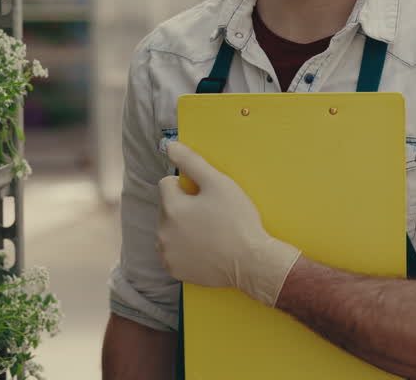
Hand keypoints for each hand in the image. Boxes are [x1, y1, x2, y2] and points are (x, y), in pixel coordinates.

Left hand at [157, 142, 300, 307]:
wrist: (252, 263)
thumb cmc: (238, 221)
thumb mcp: (218, 183)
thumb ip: (191, 162)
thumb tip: (169, 146)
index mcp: (171, 207)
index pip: (167, 184)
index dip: (188, 186)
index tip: (206, 197)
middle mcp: (162, 232)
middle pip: (167, 208)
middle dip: (183, 207)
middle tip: (210, 215)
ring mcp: (167, 253)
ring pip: (168, 230)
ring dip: (181, 228)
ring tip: (209, 232)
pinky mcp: (174, 270)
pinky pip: (173, 251)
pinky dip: (183, 248)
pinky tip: (205, 248)